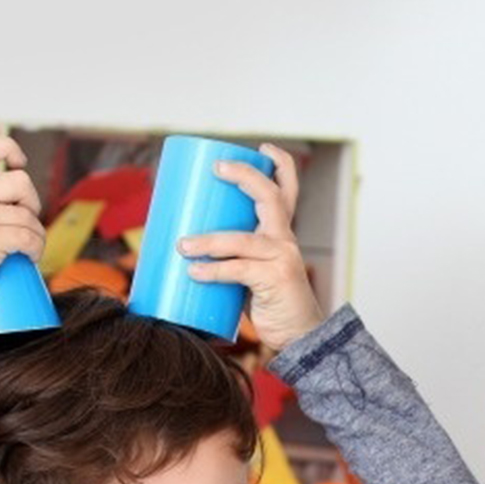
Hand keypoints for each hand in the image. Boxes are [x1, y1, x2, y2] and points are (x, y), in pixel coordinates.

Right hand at [0, 134, 45, 349]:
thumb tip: (5, 200)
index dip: (8, 147)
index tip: (19, 162)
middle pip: (21, 182)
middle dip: (32, 203)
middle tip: (26, 221)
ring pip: (29, 216)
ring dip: (37, 234)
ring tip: (28, 248)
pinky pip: (30, 237)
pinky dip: (37, 249)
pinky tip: (31, 257)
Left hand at [178, 144, 323, 353]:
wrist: (302, 336)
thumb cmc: (274, 301)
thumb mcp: (257, 270)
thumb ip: (233, 256)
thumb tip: (184, 249)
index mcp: (281, 233)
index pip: (287, 190)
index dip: (278, 164)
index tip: (261, 148)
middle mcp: (285, 240)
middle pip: (270, 197)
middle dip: (245, 176)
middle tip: (216, 169)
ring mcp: (282, 260)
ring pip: (243, 240)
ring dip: (208, 241)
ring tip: (182, 245)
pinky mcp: (274, 281)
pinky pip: (238, 271)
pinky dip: (213, 271)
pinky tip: (194, 272)